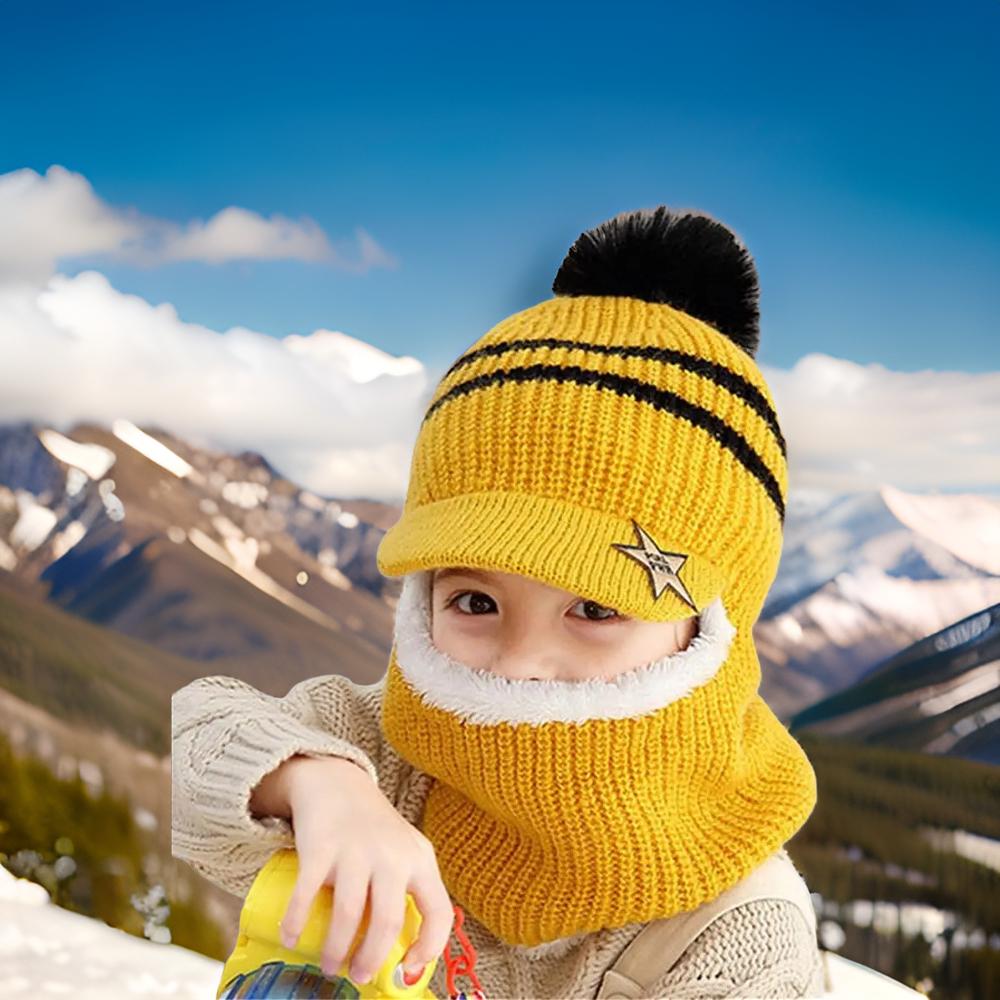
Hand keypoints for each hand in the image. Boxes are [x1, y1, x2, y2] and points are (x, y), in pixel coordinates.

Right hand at [270, 755, 454, 985]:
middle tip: (359, 976)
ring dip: (336, 948)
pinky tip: (291, 938)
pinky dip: (296, 921)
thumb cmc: (374, 829)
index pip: (439, 911)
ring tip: (329, 965)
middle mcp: (392, 855)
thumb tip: (404, 955)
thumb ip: (409, 892)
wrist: (337, 782)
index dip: (429, 947)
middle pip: (388, 921)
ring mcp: (356, 849)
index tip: (408, 969)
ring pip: (348, 914)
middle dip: (372, 958)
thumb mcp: (405, 852)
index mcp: (419, 860)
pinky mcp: (321, 845)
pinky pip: (307, 893)